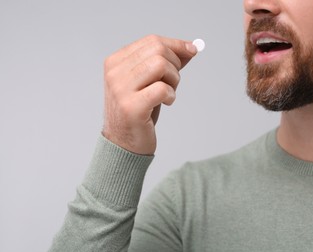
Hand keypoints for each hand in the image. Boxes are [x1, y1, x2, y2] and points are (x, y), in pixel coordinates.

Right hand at [102, 35, 197, 154]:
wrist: (123, 143)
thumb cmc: (139, 111)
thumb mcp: (150, 82)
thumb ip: (166, 63)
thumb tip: (190, 48)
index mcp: (116, 62)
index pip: (151, 41)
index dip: (176, 45)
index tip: (192, 50)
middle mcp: (115, 73)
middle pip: (157, 50)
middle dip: (175, 64)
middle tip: (173, 82)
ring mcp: (120, 90)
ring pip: (160, 65)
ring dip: (173, 79)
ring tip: (169, 93)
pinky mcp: (131, 107)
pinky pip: (162, 89)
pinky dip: (171, 95)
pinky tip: (166, 103)